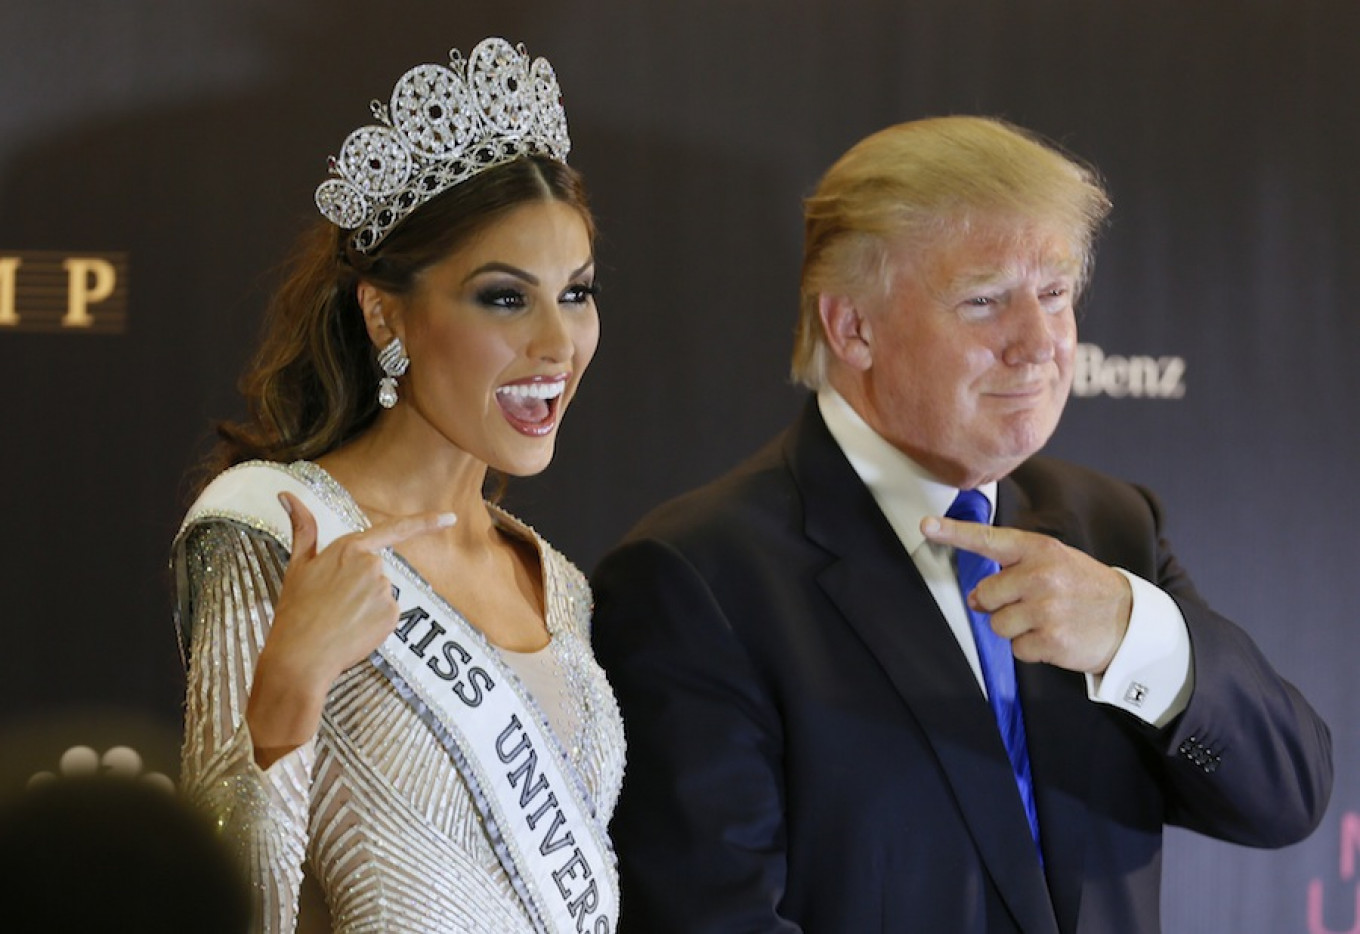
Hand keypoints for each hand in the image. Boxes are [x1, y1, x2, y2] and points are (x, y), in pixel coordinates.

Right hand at [246, 491, 455, 766]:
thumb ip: (302, 528)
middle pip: (376, 573)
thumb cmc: (296, 610)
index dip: (425, 523)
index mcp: (349, 548)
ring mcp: (385, 590)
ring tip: (339, 620)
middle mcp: (373, 565)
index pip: (395, 530)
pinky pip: (388, 616)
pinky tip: (353, 631)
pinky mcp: (393, 615)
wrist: (300, 656)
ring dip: (365, 607)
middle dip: (360, 588)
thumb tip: (286, 494)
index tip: (450, 518)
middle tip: (332, 606)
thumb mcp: (298, 566)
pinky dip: (374, 625)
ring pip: (382, 596)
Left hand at [920, 515, 1131, 674]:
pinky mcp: (1051, 640)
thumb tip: (976, 597)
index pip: (989, 540)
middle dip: (999, 605)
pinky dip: (1031, 648)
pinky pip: (1016, 649)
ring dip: (1016, 629)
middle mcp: (1041, 575)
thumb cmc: (1084, 589)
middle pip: (986, 594)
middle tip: (1030, 604)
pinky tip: (1054, 637)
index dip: (954, 533)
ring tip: (1046, 620)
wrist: (1131, 621)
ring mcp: (1046, 608)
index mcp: (1040, 550)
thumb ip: (1014, 570)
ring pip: (998, 625)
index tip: (926, 527)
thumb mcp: (1056, 562)